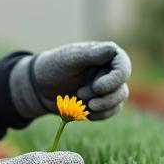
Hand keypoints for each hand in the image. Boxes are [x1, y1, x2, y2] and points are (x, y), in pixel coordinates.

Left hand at [10, 41, 130, 120]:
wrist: (40, 87)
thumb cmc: (54, 67)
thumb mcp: (70, 59)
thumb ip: (91, 55)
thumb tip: (113, 49)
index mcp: (105, 55)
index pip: (123, 65)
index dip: (115, 79)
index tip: (98, 87)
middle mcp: (109, 70)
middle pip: (122, 86)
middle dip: (104, 96)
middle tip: (81, 95)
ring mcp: (107, 87)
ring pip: (118, 100)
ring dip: (102, 106)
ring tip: (81, 103)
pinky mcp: (103, 101)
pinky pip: (111, 111)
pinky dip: (100, 114)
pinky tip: (86, 113)